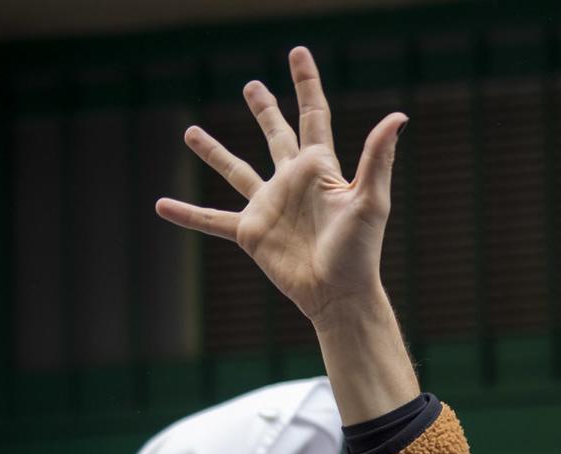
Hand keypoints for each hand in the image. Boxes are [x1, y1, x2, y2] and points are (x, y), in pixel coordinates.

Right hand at [155, 46, 403, 330]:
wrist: (339, 294)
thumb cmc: (360, 251)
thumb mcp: (370, 200)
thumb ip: (378, 158)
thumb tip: (398, 116)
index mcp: (320, 169)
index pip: (313, 116)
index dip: (306, 84)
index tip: (298, 53)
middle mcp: (292, 182)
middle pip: (276, 134)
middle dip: (264, 109)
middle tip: (251, 86)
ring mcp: (269, 206)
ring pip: (236, 170)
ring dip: (214, 152)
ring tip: (190, 132)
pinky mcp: (250, 232)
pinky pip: (212, 219)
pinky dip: (187, 214)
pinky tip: (161, 206)